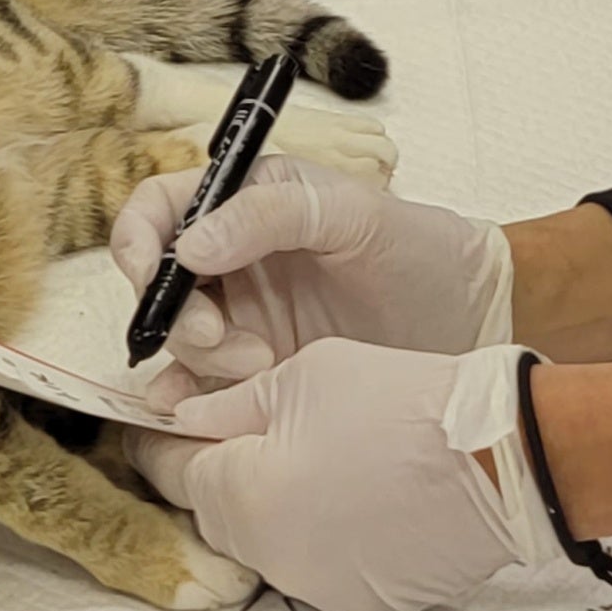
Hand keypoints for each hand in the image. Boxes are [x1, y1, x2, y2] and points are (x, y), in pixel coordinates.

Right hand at [112, 158, 513, 385]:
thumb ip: (270, 214)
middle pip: (160, 280)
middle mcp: (233, 257)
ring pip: (178, 336)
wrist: (471, 323)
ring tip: (262, 365)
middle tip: (217, 334)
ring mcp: (242, 317)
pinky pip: (199, 384)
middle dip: (174, 311)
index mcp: (247, 201)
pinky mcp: (256, 371)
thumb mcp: (353, 214)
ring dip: (201, 354)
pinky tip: (201, 409)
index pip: (162, 209)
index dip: (141, 239)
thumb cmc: (420, 252)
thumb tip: (191, 245)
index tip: (152, 274)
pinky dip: (187, 397)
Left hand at [127, 342, 557, 610]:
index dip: (161, 440)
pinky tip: (341, 493)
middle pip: (213, 512)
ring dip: (264, 504)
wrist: (496, 457)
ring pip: (262, 542)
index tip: (162, 418)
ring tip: (298, 456)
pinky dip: (311, 532)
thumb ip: (231, 404)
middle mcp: (270, 557)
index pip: (172, 472)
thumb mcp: (303, 376)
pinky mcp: (361, 602)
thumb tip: (187, 414)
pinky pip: (311, 564)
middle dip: (214, 471)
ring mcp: (317, 587)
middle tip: (232, 428)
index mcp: (243, 496)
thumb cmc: (399, 403)